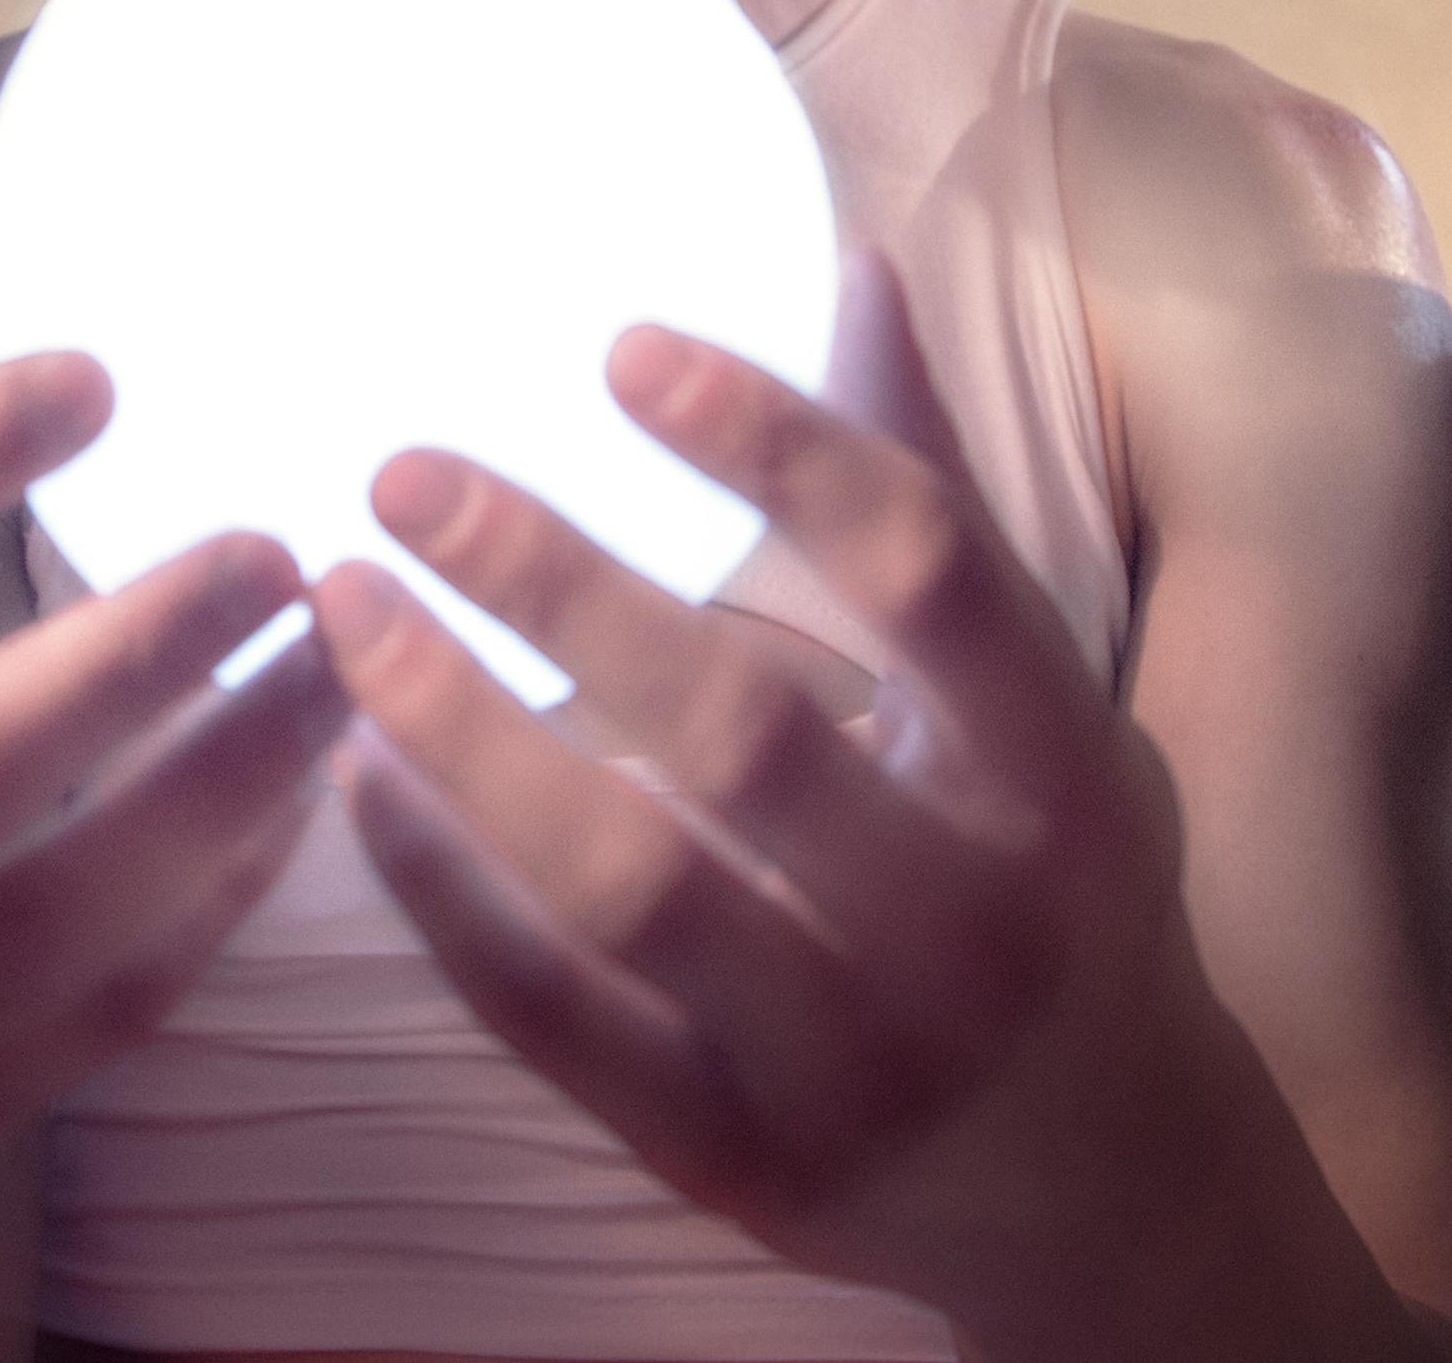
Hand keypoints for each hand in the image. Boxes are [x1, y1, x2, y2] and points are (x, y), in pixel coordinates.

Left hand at [314, 275, 1447, 1362]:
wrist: (1109, 1194)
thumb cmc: (1061, 887)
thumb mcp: (1042, 698)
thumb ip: (936, 494)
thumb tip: (847, 257)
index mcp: (1065, 777)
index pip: (924, 574)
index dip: (778, 443)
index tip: (622, 348)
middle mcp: (969, 925)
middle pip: (744, 730)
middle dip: (555, 583)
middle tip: (403, 473)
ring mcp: (849, 1065)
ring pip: (625, 883)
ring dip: (463, 732)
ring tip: (343, 605)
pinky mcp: (737, 1165)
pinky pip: (559, 1020)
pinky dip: (447, 895)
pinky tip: (356, 779)